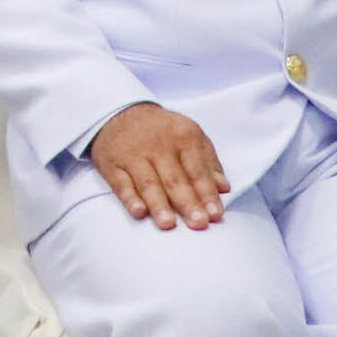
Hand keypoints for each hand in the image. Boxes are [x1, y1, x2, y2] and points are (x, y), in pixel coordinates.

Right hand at [90, 101, 227, 230]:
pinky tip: (139, 212)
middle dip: (187, 203)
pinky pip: (121, 183)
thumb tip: (224, 188)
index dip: (207, 194)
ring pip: (149, 183)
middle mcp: (159, 145)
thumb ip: (209, 162)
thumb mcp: (190, 135)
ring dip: (159, 204)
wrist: (122, 113)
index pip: (197, 170)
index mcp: (184, 136)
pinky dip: (130, 198)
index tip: (216, 215)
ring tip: (168, 224)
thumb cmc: (163, 131)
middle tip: (198, 223)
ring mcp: (134, 155)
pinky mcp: (112, 165)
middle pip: (175, 179)